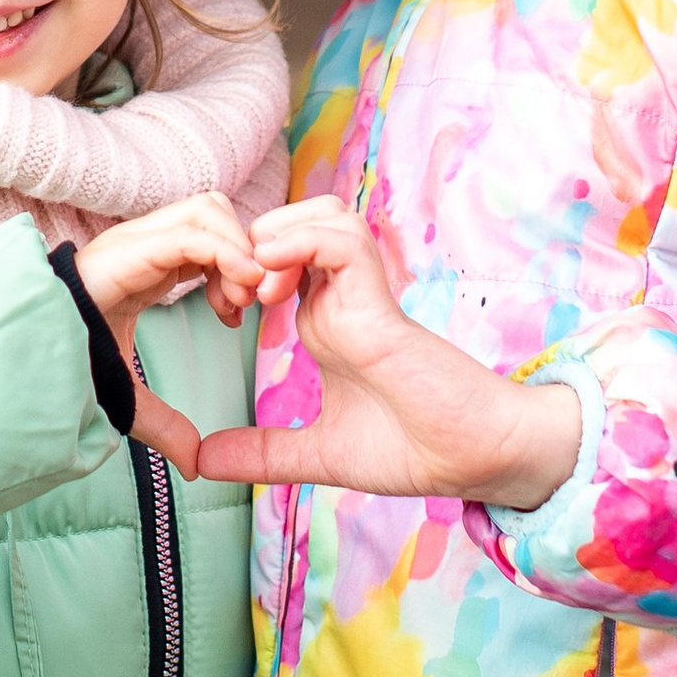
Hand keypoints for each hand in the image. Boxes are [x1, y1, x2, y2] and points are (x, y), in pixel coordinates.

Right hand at [74, 194, 263, 478]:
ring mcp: (139, 241)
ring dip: (236, 250)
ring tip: (233, 302)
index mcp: (148, 267)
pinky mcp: (134, 248)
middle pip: (213, 211)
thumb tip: (194, 467)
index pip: (207, 237)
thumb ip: (167, 426)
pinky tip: (238, 290)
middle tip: (240, 306)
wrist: (31, 363)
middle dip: (240, 251)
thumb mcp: (133, 401)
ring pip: (208, 209)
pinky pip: (193, 233)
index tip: (234, 318)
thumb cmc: (70, 369)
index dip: (233, 269)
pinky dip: (226, 253)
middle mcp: (147, 244)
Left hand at [196, 198, 583, 509]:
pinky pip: (343, 242)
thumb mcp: (318, 454)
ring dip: (276, 235)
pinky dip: (303, 244)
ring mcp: (362, 296)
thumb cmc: (412, 448)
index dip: (236, 266)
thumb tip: (201, 460)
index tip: (217, 307)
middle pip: (293, 218)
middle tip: (228, 293)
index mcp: (325, 320)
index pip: (274, 255)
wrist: (476, 462)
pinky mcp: (381, 304)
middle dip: (247, 241)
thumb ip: (262, 453)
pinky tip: (274, 277)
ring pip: (320, 214)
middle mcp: (341, 298)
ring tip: (254, 287)